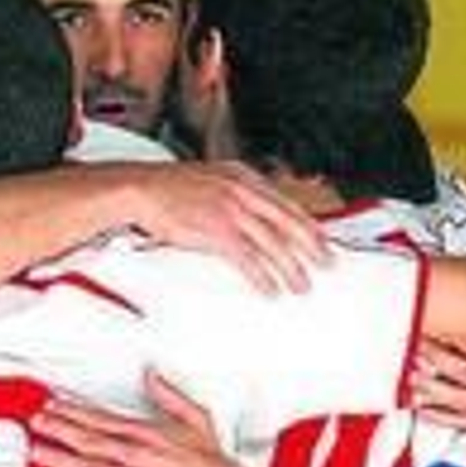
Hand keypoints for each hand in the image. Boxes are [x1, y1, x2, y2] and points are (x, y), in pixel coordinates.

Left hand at [28, 370, 248, 466]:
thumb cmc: (211, 461)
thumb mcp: (195, 416)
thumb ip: (169, 394)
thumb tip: (151, 375)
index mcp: (148, 433)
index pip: (103, 418)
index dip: (76, 411)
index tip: (57, 405)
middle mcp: (138, 455)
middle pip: (90, 439)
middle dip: (60, 428)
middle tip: (38, 422)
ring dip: (61, 460)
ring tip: (38, 453)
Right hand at [126, 161, 329, 294]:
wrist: (139, 188)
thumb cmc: (170, 189)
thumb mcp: (212, 181)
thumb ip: (237, 195)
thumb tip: (258, 217)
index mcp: (243, 177)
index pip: (286, 203)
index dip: (309, 224)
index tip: (323, 240)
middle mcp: (242, 191)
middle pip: (287, 222)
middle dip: (311, 246)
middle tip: (326, 264)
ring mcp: (229, 210)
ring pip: (272, 243)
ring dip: (290, 268)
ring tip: (300, 285)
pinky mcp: (215, 230)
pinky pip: (247, 259)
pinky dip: (262, 277)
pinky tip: (269, 289)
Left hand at [413, 327, 465, 427]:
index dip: (453, 334)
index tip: (433, 321)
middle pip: (457, 369)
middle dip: (431, 354)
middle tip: (407, 337)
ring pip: (450, 395)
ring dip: (424, 382)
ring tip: (402, 366)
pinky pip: (451, 418)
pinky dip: (430, 409)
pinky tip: (411, 397)